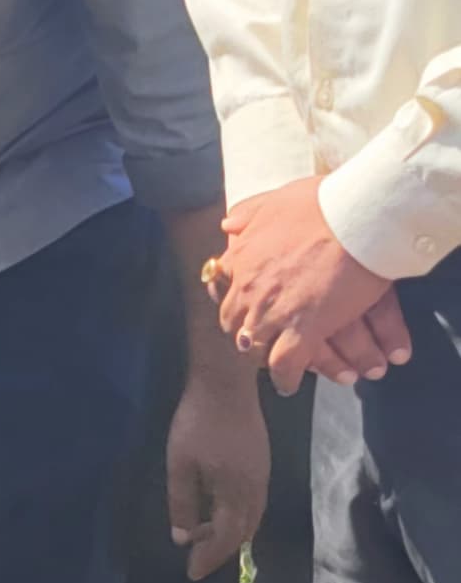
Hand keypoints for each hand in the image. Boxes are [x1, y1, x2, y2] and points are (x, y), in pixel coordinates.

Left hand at [166, 366, 268, 581]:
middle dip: (221, 550)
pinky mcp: (261, 463)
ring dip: (231, 534)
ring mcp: (262, 475)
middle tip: (196, 559)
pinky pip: (254, 503)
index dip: (209, 558)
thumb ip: (182, 503)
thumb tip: (183, 537)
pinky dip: (238, 517)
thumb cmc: (198, 421)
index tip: (191, 573)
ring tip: (205, 538)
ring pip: (252, 518)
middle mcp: (256, 489)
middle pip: (243, 532)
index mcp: (236, 492)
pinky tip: (220, 512)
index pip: (226, 539)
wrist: (227, 382)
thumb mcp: (180, 465)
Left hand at [211, 179, 409, 395]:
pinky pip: (285, 366)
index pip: (222, 287)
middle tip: (257, 338)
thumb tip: (227, 224)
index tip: (243, 305)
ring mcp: (273, 312)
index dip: (234, 298)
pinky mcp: (303, 330)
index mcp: (242, 256)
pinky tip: (289, 384)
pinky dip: (286, 378)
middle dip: (244, 329)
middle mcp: (250, 288)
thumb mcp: (277, 198)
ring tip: (272, 364)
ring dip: (263, 356)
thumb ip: (250, 213)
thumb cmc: (325, 202)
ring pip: (255, 347)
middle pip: (234, 321)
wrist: (358, 217)